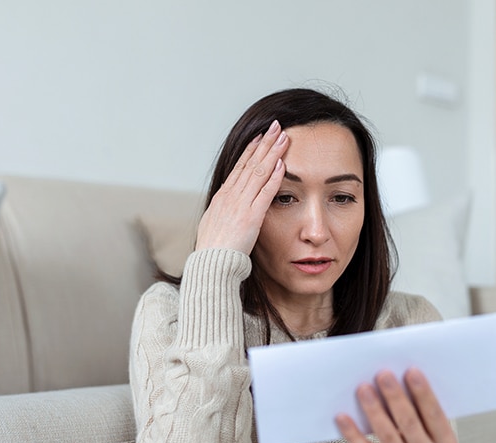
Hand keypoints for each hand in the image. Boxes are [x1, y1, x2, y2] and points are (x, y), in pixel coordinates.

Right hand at [196, 120, 289, 253]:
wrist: (211, 264)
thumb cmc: (214, 250)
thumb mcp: (215, 224)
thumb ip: (224, 211)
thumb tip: (227, 204)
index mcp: (222, 197)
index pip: (239, 166)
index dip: (251, 149)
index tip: (260, 136)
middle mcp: (231, 196)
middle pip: (250, 163)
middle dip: (265, 143)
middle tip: (276, 126)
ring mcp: (240, 205)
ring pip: (258, 172)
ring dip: (273, 153)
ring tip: (284, 137)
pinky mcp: (251, 217)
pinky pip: (265, 193)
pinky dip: (274, 178)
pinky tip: (283, 165)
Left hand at [336, 368, 457, 442]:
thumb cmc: (425, 441)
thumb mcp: (435, 430)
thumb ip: (424, 410)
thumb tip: (402, 376)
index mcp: (445, 442)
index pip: (435, 414)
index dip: (424, 393)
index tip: (411, 371)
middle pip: (409, 423)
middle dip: (395, 397)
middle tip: (383, 374)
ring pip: (386, 435)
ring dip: (374, 410)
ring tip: (364, 389)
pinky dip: (352, 433)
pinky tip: (342, 416)